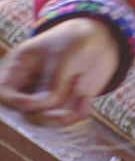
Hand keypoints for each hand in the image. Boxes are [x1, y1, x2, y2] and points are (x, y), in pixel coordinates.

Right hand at [0, 17, 119, 125]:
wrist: (99, 40)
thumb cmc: (74, 40)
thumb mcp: (64, 56)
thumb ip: (53, 82)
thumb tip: (44, 106)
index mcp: (19, 68)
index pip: (4, 93)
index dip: (14, 102)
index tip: (32, 101)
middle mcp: (29, 86)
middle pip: (25, 112)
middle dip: (46, 111)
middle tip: (73, 90)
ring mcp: (47, 97)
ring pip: (46, 120)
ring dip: (65, 114)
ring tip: (83, 96)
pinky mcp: (67, 104)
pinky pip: (68, 119)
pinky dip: (78, 114)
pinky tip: (87, 100)